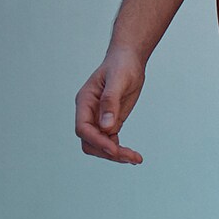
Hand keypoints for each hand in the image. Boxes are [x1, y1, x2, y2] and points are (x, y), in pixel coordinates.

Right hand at [74, 49, 145, 164]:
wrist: (129, 59)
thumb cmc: (122, 64)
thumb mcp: (118, 80)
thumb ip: (110, 102)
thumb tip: (106, 127)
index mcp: (85, 101)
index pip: (83, 128)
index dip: (97, 141)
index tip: (114, 149)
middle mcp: (89, 113)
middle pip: (89, 142)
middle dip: (107, 152)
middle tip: (129, 157)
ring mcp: (99, 119)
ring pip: (100, 146)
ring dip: (115, 155)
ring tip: (135, 158)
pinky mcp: (111, 122)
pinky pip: (111, 142)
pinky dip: (121, 151)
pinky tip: (134, 156)